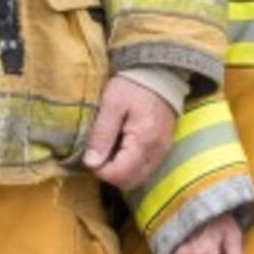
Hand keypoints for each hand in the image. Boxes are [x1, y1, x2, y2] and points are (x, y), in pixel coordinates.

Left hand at [81, 76, 180, 192]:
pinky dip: (130, 165)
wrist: (160, 71)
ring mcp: (162, 151)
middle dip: (110, 174)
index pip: (119, 175)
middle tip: (98, 153)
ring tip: (109, 149)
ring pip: (138, 178)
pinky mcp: (163, 147)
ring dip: (120, 170)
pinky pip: (145, 168)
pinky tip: (121, 147)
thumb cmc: (133, 84)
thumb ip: (102, 134)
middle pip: (130, 182)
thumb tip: (91, 163)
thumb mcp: (112, 104)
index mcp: (144, 142)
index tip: (90, 154)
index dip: (100, 170)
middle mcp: (157, 152)